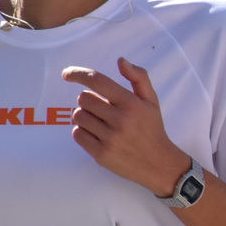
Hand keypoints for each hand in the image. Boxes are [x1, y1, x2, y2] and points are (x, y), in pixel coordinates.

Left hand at [63, 58, 190, 196]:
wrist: (158, 164)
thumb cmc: (152, 129)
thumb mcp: (151, 101)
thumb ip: (139, 77)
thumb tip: (121, 60)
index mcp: (131, 103)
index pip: (98, 81)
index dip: (78, 74)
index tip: (67, 74)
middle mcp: (120, 120)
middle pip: (84, 99)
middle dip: (89, 101)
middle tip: (101, 110)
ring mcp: (110, 138)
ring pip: (78, 116)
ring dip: (85, 117)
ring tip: (99, 123)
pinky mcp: (101, 154)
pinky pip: (77, 134)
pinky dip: (82, 132)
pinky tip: (96, 135)